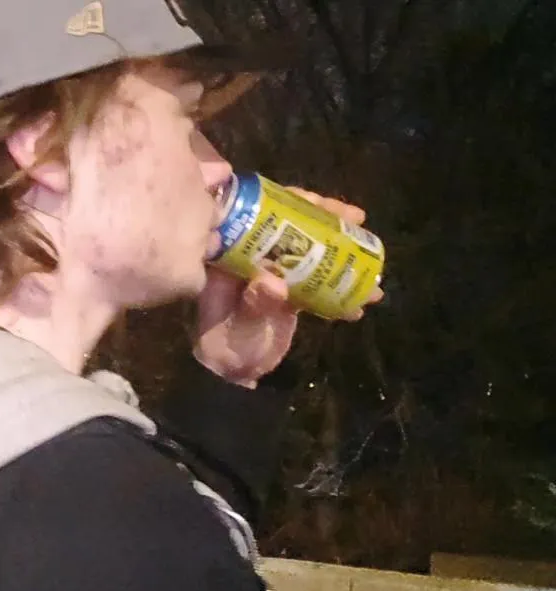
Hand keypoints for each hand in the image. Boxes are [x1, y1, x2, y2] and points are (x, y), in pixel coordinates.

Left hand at [191, 188, 381, 387]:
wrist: (233, 378)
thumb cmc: (226, 351)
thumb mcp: (239, 328)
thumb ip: (254, 306)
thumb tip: (273, 282)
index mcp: (229, 255)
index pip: (260, 215)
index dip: (291, 203)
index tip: (321, 203)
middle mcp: (250, 258)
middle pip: (290, 225)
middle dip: (326, 219)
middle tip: (358, 219)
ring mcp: (271, 273)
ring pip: (307, 248)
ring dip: (342, 250)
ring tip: (373, 257)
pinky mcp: (287, 292)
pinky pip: (316, 278)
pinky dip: (341, 284)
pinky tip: (365, 297)